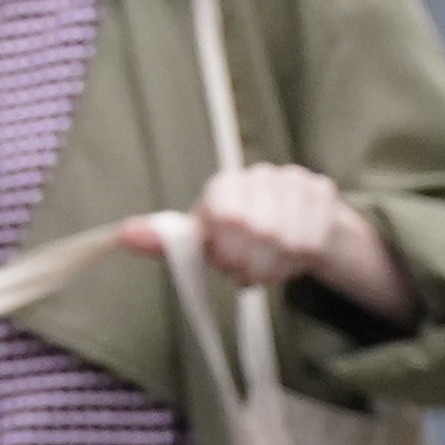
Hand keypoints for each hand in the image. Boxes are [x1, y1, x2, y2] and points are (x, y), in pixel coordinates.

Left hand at [118, 163, 414, 323]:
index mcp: (224, 187)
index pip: (225, 218)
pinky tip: (297, 253)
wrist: (302, 232)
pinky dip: (304, 259)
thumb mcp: (206, 245)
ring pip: (289, 239)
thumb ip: (165, 242)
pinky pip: (315, 239)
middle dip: (256, 264)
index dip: (231, 252)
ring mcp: (292, 178)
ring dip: (280, 265)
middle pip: (259, 232)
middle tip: (254, 271)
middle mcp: (257, 173)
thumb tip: (121, 236)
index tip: (231, 266)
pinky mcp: (323, 189)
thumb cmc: (245, 242)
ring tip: (274, 262)